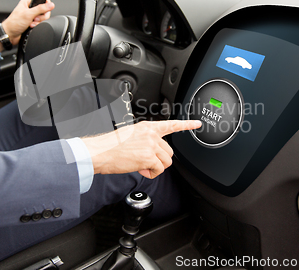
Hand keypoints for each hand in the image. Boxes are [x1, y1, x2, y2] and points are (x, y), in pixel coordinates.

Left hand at [2, 0, 54, 44]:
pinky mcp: (32, 22)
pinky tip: (31, 26)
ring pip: (42, 18)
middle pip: (44, 10)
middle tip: (35, 19)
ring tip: (31, 23)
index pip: (42, 0)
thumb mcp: (28, 14)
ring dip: (38, 22)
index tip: (46, 10)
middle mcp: (29, 8)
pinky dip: (36, 25)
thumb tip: (51, 5)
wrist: (10, 34)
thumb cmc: (14, 23)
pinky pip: (39, 23)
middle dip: (41, 17)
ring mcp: (31, 16)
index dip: (46, 5)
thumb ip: (40, 9)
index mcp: (27, 2)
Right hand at [81, 120, 201, 178]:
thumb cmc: (110, 146)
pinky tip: (141, 169)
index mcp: (147, 127)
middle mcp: (151, 135)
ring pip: (166, 162)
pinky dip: (151, 173)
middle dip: (160, 160)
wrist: (101, 152)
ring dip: (156, 167)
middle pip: (169, 151)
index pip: (171, 125)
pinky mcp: (149, 158)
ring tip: (142, 166)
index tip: (197, 124)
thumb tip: (152, 152)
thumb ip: (145, 140)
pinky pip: (159, 170)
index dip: (186, 125)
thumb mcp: (130, 135)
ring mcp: (151, 145)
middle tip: (146, 162)